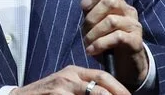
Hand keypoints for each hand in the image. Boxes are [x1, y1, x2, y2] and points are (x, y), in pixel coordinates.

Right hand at [9, 65, 129, 94]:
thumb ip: (81, 88)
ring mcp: (62, 87)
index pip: (102, 75)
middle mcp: (69, 76)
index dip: (118, 87)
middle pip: (100, 84)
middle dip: (116, 94)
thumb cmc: (45, 94)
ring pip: (91, 93)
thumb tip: (104, 93)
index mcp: (74, 71)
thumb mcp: (64, 86)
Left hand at [80, 0, 148, 89]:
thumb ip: (90, 5)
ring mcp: (134, 25)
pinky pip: (117, 37)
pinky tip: (92, 50)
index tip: (84, 5)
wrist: (123, 65)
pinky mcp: (136, 40)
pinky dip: (100, 44)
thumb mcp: (94, 22)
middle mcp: (128, 10)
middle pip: (110, 1)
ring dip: (94, 33)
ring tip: (87, 43)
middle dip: (92, 16)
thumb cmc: (106, 40)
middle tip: (84, 29)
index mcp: (119, 1)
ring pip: (111, 20)